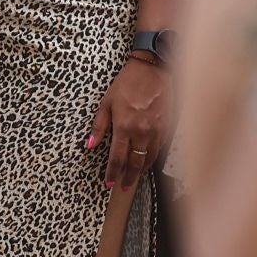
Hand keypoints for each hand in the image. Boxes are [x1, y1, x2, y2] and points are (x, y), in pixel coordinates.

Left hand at [87, 58, 167, 190]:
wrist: (152, 69)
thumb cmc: (128, 83)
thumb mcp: (107, 102)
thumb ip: (99, 126)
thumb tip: (90, 144)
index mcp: (124, 126)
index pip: (117, 158)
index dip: (112, 174)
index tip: (108, 183)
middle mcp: (141, 132)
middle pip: (135, 164)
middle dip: (128, 178)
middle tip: (123, 188)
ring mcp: (156, 130)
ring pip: (149, 159)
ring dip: (140, 170)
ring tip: (134, 177)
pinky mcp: (166, 126)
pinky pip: (159, 147)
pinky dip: (152, 156)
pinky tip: (147, 159)